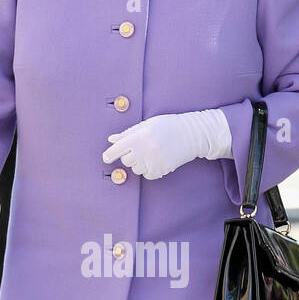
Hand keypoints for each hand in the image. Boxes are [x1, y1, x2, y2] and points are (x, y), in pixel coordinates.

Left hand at [102, 109, 231, 179]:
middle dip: (130, 156)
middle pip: (126, 161)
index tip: (106, 158)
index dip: (109, 155)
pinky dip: (149, 170)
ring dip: (140, 163)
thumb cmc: (168, 126)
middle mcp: (145, 150)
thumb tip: (111, 140)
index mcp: (140, 136)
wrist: (192, 134)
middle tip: (141, 148)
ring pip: (136, 169)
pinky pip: (147, 175)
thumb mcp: (147, 125)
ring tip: (151, 153)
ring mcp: (154, 161)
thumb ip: (128, 133)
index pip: (117, 149)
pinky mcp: (162, 169)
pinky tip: (157, 160)